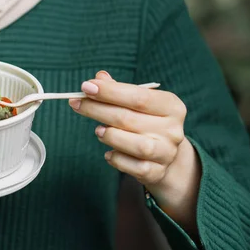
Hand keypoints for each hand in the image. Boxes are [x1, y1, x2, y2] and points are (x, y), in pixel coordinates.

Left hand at [69, 71, 200, 230]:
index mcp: (171, 106)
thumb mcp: (138, 102)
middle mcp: (172, 129)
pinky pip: (134, 167)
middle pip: (129, 118)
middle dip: (97, 109)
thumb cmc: (145, 120)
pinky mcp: (158, 172)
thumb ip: (118, 89)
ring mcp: (166, 152)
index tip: (86, 86)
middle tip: (76, 103)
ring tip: (97, 130)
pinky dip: (117, 159)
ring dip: (110, 136)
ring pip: (135, 145)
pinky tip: (108, 152)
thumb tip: (99, 78)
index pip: (139, 96)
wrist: (165, 154)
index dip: (110, 91)